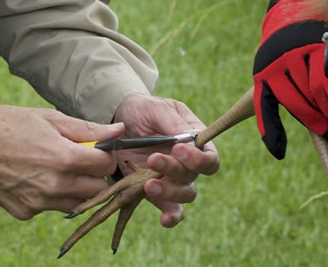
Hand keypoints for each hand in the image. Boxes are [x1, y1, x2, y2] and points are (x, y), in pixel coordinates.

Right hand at [0, 104, 122, 219]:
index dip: (106, 155)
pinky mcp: (23, 212)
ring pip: (75, 203)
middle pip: (96, 190)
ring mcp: (37, 202)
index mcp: (62, 158)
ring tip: (55, 167)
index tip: (98, 149)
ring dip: (74, 188)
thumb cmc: (3, 124)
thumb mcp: (46, 118)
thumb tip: (117, 131)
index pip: (106, 166)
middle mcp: (53, 185)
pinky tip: (33, 176)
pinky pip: (49, 207)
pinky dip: (49, 195)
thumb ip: (85, 129)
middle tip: (81, 160)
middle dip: (94, 175)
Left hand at [112, 93, 220, 226]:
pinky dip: (171, 217)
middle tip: (153, 159)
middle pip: (195, 176)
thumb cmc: (142, 110)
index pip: (209, 156)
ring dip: (169, 192)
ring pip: (185, 194)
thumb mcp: (156, 108)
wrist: (118, 122)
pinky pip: (172, 209)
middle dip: (175, 170)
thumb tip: (188, 140)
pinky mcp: (157, 192)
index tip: (178, 150)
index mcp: (194, 139)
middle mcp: (188, 162)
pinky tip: (163, 220)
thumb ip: (172, 122)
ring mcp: (173, 178)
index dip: (199, 158)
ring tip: (148, 185)